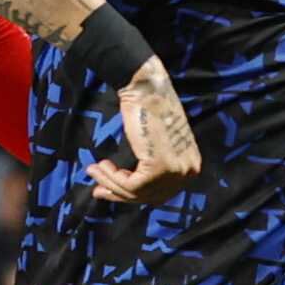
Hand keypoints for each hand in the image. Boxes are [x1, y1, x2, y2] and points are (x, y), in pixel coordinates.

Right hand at [85, 62, 202, 204]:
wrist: (146, 88)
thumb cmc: (148, 109)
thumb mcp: (156, 144)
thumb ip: (150, 166)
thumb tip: (129, 189)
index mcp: (191, 165)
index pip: (161, 192)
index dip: (132, 195)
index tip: (108, 190)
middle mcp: (188, 171)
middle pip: (150, 196)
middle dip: (119, 194)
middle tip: (97, 190)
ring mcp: (175, 171)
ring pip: (137, 193)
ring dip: (110, 184)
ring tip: (93, 169)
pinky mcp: (159, 168)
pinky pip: (130, 185)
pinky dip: (111, 178)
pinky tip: (101, 165)